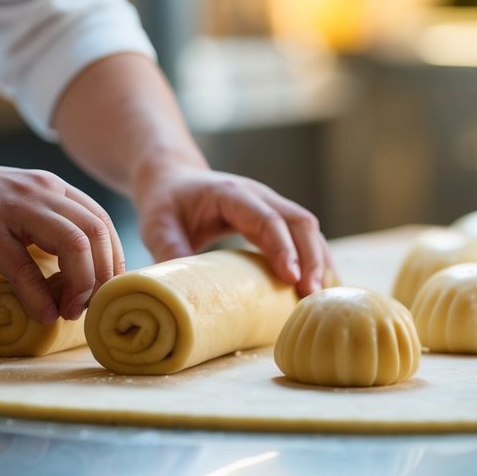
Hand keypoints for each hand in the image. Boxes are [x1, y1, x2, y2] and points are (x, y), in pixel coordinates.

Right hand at [0, 160, 122, 322]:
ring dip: (81, 283)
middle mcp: (41, 192)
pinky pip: (25, 267)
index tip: (109, 288)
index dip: (113, 257)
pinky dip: (40, 296)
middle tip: (92, 305)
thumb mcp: (18, 205)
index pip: (101, 220)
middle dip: (103, 274)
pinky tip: (44, 315)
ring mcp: (15, 209)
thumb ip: (46, 227)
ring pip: (73, 244)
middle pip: (95, 232)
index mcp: (51, 187)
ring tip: (71, 311)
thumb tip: (73, 272)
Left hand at [132, 159, 332, 295]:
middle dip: (310, 257)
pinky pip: (303, 237)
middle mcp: (259, 196)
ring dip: (318, 260)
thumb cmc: (165, 202)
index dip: (282, 247)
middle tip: (310, 294)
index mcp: (232, 194)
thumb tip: (182, 293)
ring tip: (319, 296)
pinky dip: (314, 259)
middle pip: (298, 221)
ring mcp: (271, 205)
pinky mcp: (275, 220)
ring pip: (307, 228)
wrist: (172, 178)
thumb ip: (169, 253)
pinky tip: (318, 286)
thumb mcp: (157, 226)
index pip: (267, 218)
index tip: (290, 278)